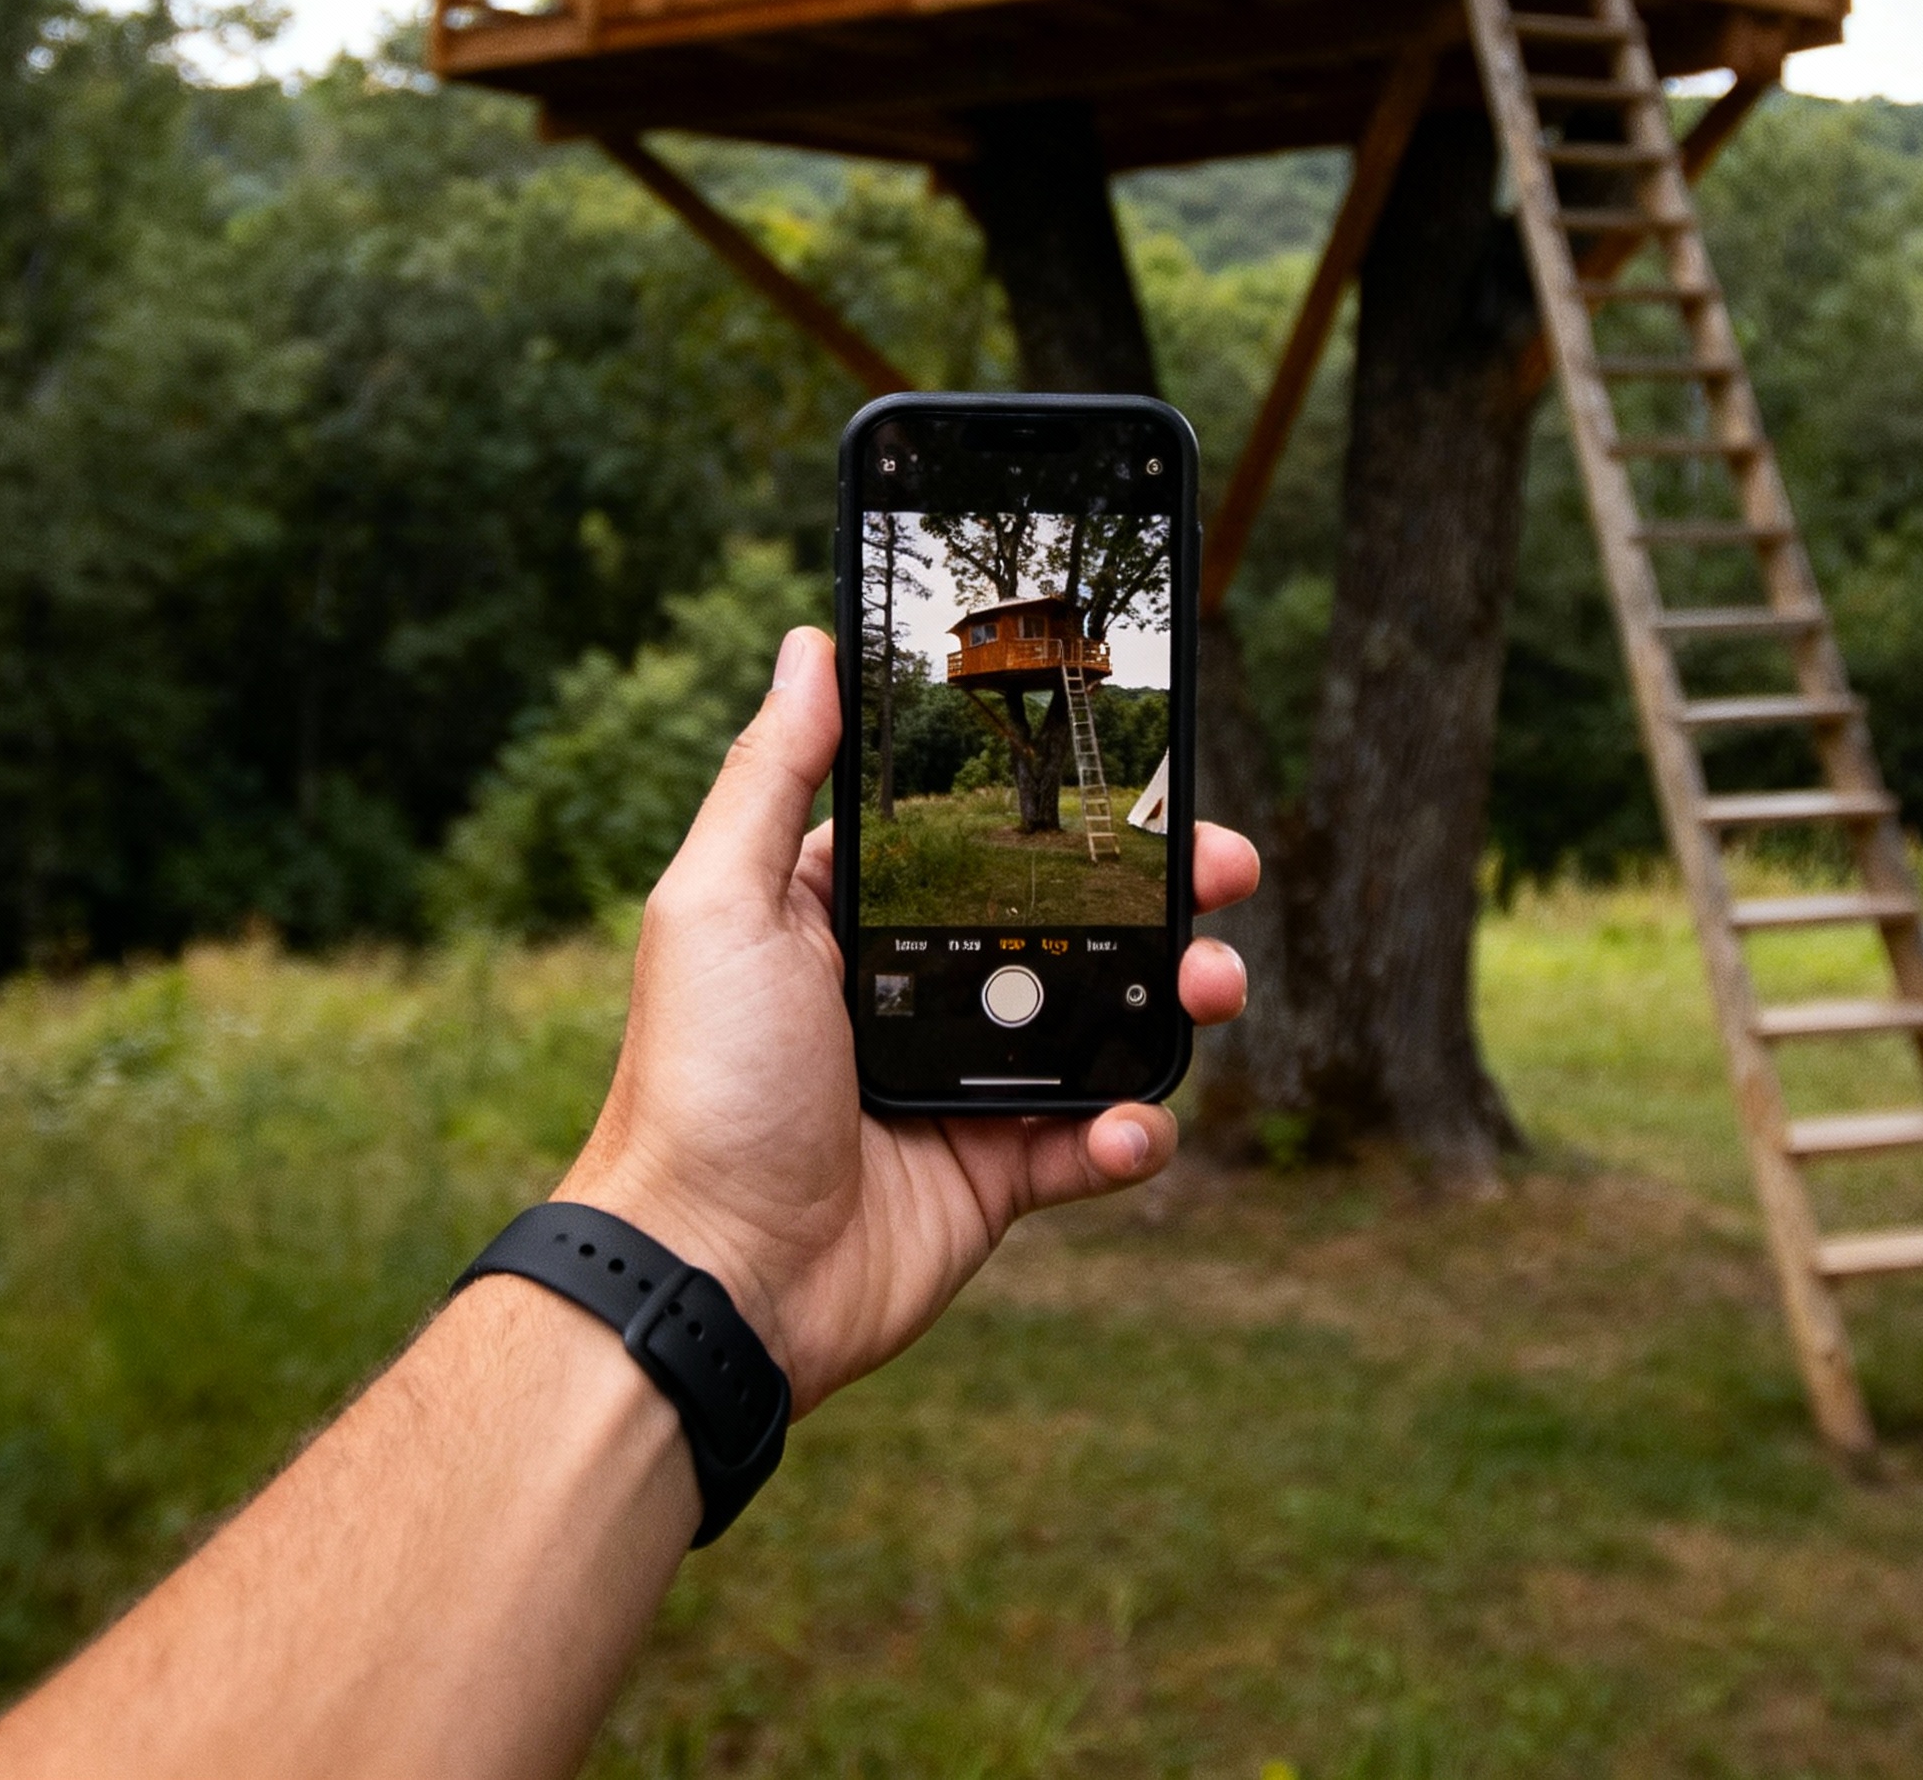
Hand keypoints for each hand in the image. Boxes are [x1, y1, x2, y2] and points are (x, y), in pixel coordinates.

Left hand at [559, 623, 1256, 1407]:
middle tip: (1225, 867)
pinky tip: (1128, 1124)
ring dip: (1176, 998)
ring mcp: (962, 1082)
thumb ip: (772, 777)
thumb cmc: (697, 1083)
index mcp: (851, 919)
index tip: (1139, 770)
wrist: (710, 1275)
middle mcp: (915, 992)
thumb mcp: (717, 906)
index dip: (1063, 806)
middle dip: (1162, 891)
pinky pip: (1093, 1142)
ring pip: (1103, 1021)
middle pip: (1068, 920)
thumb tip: (806, 646)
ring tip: (1214, 987)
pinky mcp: (995, 1176)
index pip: (977, 838)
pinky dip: (1132, 1131)